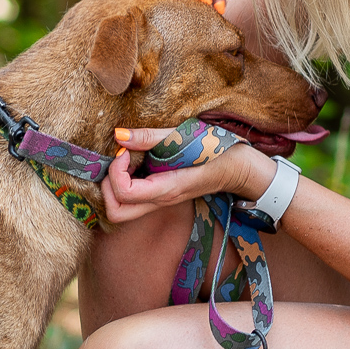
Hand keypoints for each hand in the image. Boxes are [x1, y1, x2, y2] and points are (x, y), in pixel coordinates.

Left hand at [101, 127, 273, 224]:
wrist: (243, 168)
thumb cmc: (219, 149)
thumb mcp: (187, 137)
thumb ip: (151, 137)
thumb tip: (119, 135)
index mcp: (167, 189)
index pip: (124, 194)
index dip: (115, 170)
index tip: (125, 149)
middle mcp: (161, 200)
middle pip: (115, 213)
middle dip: (106, 186)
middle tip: (118, 160)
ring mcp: (160, 201)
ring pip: (121, 210)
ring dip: (113, 186)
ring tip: (125, 159)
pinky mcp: (161, 195)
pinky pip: (132, 199)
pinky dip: (123, 183)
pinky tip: (134, 161)